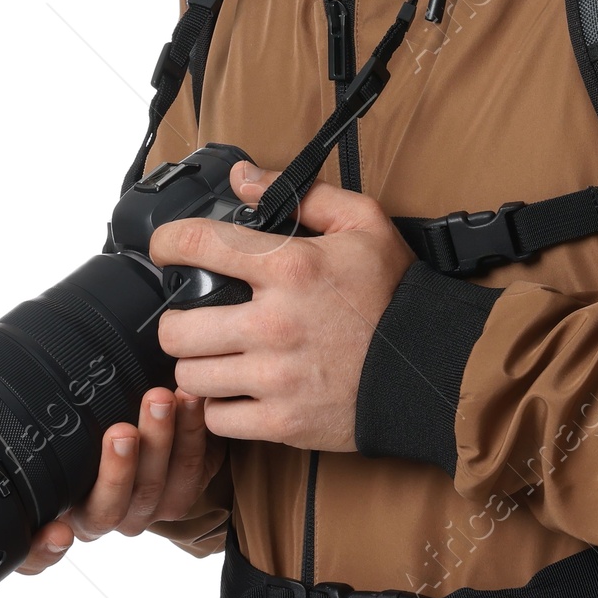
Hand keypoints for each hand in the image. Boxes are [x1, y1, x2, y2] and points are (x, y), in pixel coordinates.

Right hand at [15, 386, 224, 574]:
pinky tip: (191, 399)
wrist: (150, 426)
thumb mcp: (60, 431)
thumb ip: (42, 428)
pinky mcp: (183, 491)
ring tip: (162, 399)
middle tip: (122, 431)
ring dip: (161, 440)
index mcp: (61, 510)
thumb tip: (2, 388)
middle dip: (118, 469)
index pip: (38, 552)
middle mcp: (102, 517)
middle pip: (110, 508)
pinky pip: (191, 468)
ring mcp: (145, 508)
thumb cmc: (87, 425)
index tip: (57, 532)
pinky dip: (193, 431)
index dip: (44, 551)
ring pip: (154, 487)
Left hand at [149, 161, 414, 452]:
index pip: (199, 244)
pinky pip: (217, 418)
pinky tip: (237, 391)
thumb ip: (305, 194)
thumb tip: (244, 177)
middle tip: (192, 317)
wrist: (433, 366)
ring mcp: (275, 377)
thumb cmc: (397, 295)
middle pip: (177, 327)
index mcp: (291, 267)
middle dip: (177, 320)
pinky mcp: (282, 421)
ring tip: (217, 356)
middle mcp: (275, 323)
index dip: (167, 243)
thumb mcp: (364, 223)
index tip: (164, 249)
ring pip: (191, 375)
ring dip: (198, 364)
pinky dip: (220, 406)